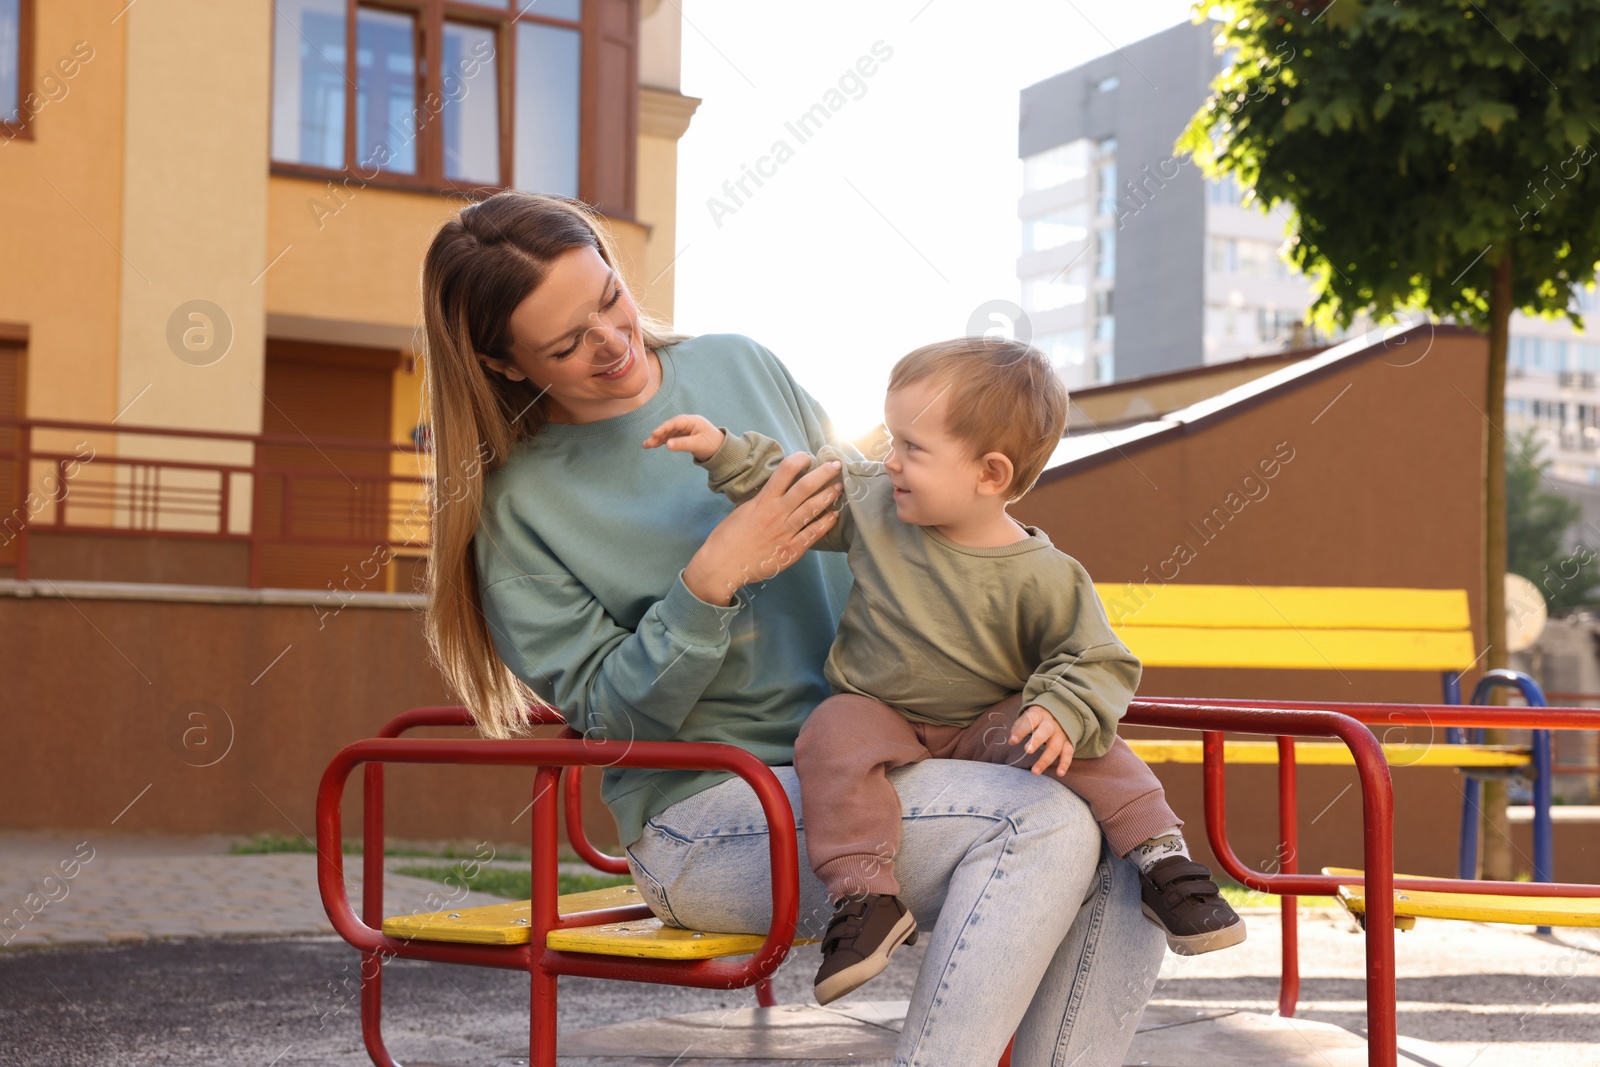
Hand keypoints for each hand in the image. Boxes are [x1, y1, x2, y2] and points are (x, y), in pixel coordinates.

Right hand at [643, 414, 725, 461]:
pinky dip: (664, 441)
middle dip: (658, 435)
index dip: (664, 428)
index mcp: (692, 421)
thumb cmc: (712, 445)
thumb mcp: (697, 444)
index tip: (654, 434)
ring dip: (659, 439)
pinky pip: (672, 438)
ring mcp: (686, 430)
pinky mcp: (685, 437)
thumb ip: (682, 444)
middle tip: (647, 443)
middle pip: (670, 428)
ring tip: (647, 445)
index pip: (675, 422)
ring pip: (669, 433)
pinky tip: (655, 445)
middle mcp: (688, 424)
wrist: (722, 452)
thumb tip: (667, 444)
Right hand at [682, 452, 842, 604]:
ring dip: (828, 496)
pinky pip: (812, 534)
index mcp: (762, 501)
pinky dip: (825, 523)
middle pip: (804, 488)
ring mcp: (785, 533)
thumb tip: (777, 491)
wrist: (722, 566)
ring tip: (839, 486)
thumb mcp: (742, 511)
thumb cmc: (727, 538)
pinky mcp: (791, 551)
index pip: (784, 473)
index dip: (798, 461)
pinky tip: (834, 515)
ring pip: (812, 509)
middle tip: (835, 464)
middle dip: (823, 474)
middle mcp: (776, 514)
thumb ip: (762, 501)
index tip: (807, 456)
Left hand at [1009, 705, 1073, 776]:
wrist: (1057, 715)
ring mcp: (1061, 734)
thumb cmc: (1036, 720)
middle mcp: (1051, 723)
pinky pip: (1068, 753)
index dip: (1022, 730)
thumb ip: (1019, 728)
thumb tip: (1012, 741)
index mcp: (1039, 715)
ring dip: (1045, 760)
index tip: (1013, 741)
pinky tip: (1059, 773)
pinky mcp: (1068, 742)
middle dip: (1037, 741)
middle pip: (1046, 730)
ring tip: (1035, 771)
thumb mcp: (1027, 718)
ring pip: (1056, 746)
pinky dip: (1065, 763)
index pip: (1031, 720)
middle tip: (1028, 751)